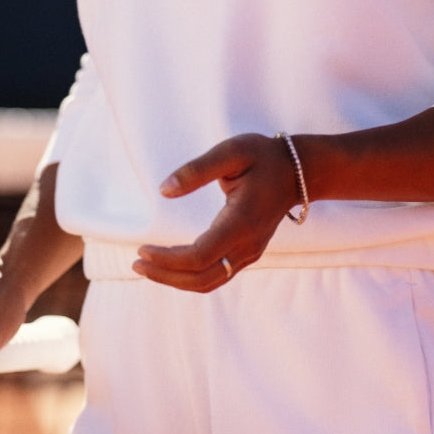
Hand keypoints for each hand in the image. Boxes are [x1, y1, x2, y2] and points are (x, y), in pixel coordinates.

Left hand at [132, 133, 299, 291]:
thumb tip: (164, 190)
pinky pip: (216, 274)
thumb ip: (196, 170)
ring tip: (147, 267)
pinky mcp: (247, 252)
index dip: (168, 260)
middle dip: (166, 275)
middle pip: (202, 278)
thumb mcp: (230, 152)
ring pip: (209, 281)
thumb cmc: (262, 157)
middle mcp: (247, 245)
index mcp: (241, 222)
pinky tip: (171, 265)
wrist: (297, 171)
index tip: (142, 250)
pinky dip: (191, 275)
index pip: (200, 256)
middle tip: (136, 263)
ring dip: (176, 280)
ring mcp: (250, 253)